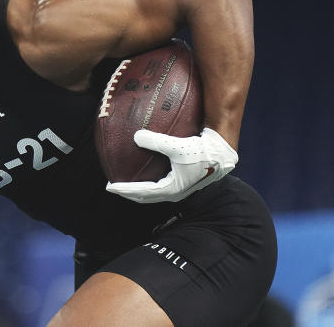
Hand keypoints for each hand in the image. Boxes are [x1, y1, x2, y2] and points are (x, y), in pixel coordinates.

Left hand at [105, 127, 238, 202]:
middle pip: (146, 196)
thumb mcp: (178, 146)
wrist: (224, 152)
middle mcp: (175, 191)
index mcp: (172, 189)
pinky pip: (161, 182)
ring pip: (153, 191)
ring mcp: (180, 186)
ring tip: (125, 180)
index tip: (109, 186)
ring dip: (139, 188)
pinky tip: (145, 167)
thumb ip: (156, 141)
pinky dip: (149, 179)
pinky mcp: (183, 179)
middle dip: (128, 192)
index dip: (124, 190)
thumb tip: (136, 136)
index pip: (142, 193)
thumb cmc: (203, 151)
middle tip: (113, 186)